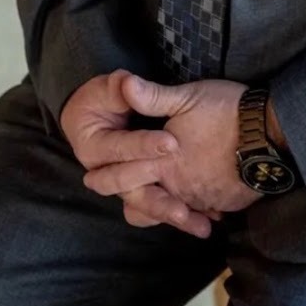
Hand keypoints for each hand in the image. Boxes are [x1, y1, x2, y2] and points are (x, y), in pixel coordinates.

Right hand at [59, 71, 212, 237]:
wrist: (93, 111)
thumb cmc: (106, 97)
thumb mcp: (118, 89)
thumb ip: (125, 90)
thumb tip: (127, 82)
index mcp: (97, 145)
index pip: (121, 150)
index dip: (144, 147)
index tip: (171, 144)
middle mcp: (113, 170)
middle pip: (134, 194)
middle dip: (160, 203)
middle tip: (183, 209)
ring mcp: (132, 180)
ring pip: (148, 208)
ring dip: (173, 214)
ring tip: (202, 224)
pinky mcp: (150, 185)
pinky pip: (163, 207)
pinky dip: (186, 213)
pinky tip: (212, 214)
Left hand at [81, 75, 259, 217]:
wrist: (270, 133)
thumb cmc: (226, 112)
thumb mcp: (187, 97)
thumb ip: (153, 97)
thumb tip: (123, 85)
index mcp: (164, 163)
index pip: (126, 173)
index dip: (107, 176)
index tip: (90, 180)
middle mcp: (179, 187)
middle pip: (148, 203)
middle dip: (135, 203)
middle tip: (125, 206)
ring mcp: (203, 198)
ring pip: (178, 211)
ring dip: (169, 210)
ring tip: (166, 211)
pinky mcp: (226, 202)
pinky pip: (206, 211)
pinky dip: (200, 210)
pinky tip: (203, 209)